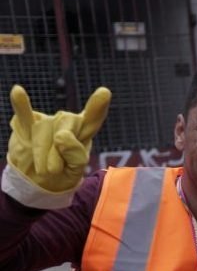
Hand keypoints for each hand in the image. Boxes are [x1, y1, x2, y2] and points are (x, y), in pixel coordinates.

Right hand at [6, 84, 110, 198]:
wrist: (37, 179)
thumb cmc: (62, 173)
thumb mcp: (75, 171)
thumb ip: (76, 156)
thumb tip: (62, 136)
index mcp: (84, 133)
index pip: (93, 119)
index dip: (97, 107)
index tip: (104, 92)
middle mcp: (67, 122)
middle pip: (66, 128)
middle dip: (58, 153)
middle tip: (54, 170)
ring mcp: (47, 122)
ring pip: (45, 131)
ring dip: (42, 155)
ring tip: (44, 169)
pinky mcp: (27, 125)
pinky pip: (24, 113)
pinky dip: (21, 105)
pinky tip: (18, 91)